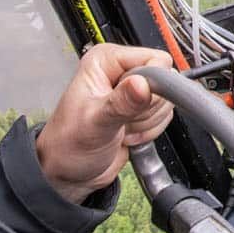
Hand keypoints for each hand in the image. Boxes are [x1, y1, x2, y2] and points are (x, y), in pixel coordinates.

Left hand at [35, 44, 174, 203]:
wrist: (68, 173)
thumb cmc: (67, 145)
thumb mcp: (94, 123)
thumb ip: (120, 103)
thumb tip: (142, 84)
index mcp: (106, 61)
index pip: (154, 59)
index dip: (153, 84)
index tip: (137, 104)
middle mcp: (121, 72)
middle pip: (164, 82)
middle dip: (147, 109)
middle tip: (121, 121)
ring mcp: (132, 91)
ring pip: (166, 102)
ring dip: (147, 123)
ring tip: (120, 129)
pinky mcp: (140, 110)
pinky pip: (164, 117)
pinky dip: (149, 132)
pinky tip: (126, 135)